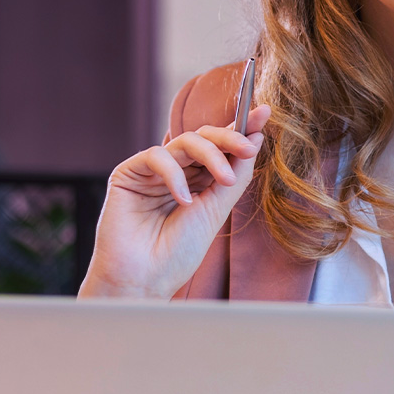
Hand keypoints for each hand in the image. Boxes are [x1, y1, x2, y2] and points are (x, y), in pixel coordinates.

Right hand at [79, 105, 270, 299]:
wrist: (143, 280)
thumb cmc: (176, 254)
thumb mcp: (215, 211)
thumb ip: (235, 176)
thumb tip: (255, 139)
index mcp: (197, 181)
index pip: (220, 147)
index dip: (241, 128)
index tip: (264, 113)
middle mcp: (176, 172)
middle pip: (205, 137)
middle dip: (230, 138)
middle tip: (248, 148)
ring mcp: (152, 172)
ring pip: (185, 141)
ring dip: (211, 155)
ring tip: (224, 180)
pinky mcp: (128, 174)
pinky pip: (157, 156)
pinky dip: (174, 175)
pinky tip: (183, 200)